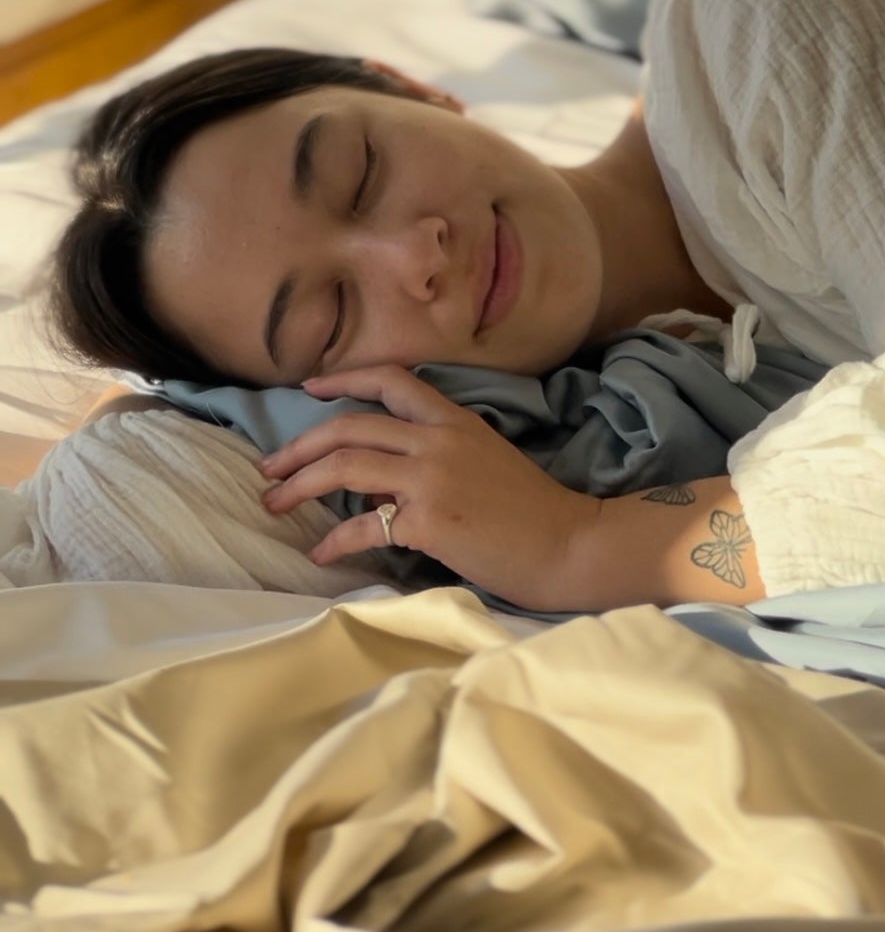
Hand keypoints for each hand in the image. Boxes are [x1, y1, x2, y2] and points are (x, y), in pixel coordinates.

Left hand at [259, 364, 598, 612]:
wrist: (568, 544)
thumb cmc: (530, 510)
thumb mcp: (485, 458)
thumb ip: (439, 451)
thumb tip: (386, 469)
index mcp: (454, 420)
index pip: (391, 380)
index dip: (343, 379)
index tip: (310, 388)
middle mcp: (438, 440)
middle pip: (349, 425)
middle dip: (298, 447)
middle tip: (269, 469)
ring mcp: (432, 478)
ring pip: (345, 466)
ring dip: (299, 485)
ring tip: (274, 504)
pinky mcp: (429, 521)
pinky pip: (363, 527)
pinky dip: (333, 541)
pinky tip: (320, 552)